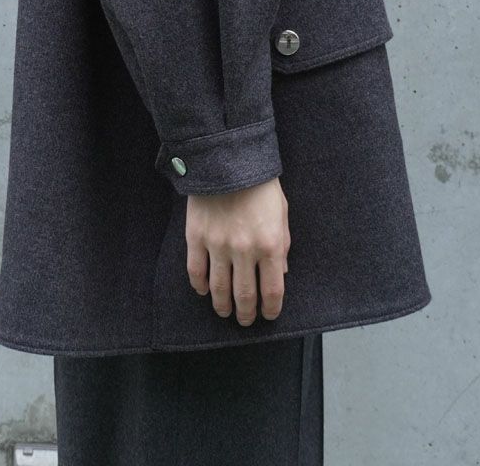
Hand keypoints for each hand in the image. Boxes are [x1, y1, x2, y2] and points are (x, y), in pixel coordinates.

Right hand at [185, 177, 290, 324]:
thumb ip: (283, 245)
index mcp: (270, 244)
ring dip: (223, 306)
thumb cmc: (260, 186)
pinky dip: (200, 286)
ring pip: (219, 289)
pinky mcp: (197, 236)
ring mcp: (218, 245)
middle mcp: (245, 250)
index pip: (272, 290)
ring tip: (225, 311)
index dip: (271, 309)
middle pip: (245, 295)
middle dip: (246, 314)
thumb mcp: (282, 213)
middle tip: (245, 320)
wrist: (229, 158)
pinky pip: (196, 271)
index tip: (268, 315)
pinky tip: (204, 291)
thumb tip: (281, 273)